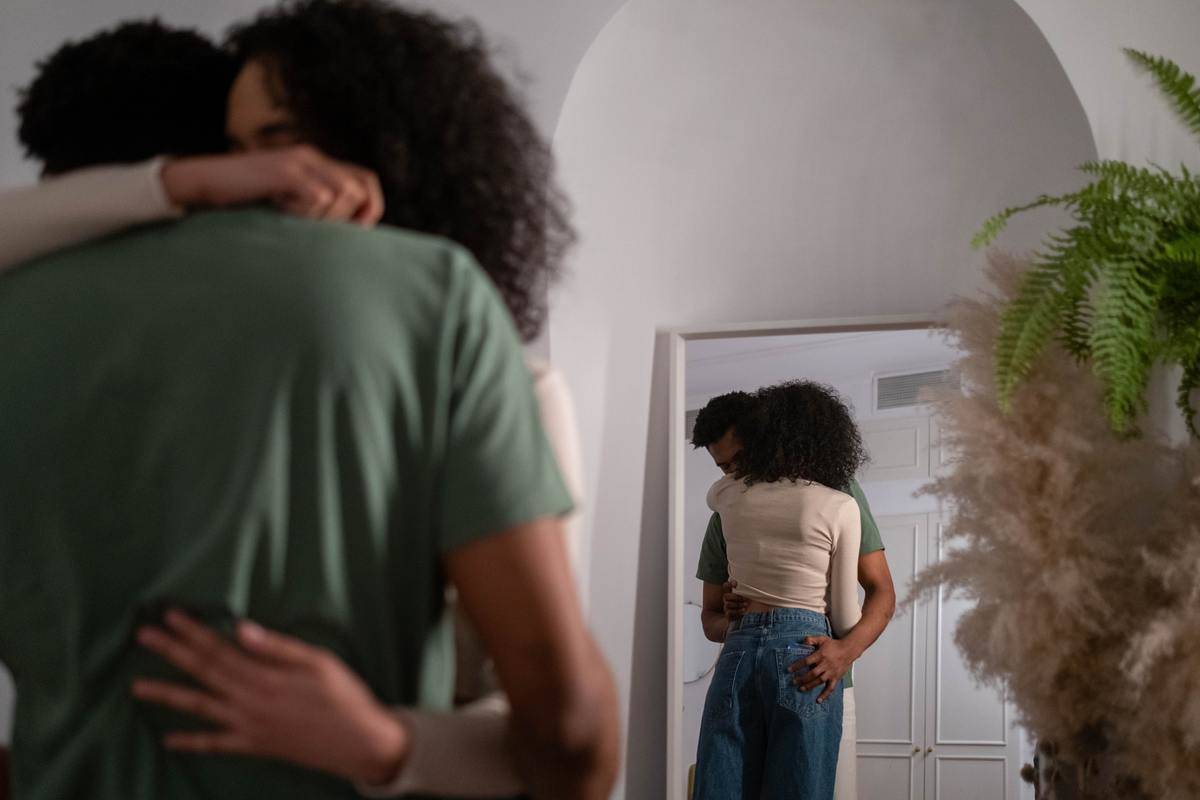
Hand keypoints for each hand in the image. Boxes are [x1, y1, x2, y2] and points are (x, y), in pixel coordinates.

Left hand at [131, 609, 405, 785]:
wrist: (358, 744)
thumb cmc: (344, 696)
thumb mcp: (319, 662)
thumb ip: (278, 648)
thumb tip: (241, 628)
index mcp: (266, 678)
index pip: (220, 649)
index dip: (193, 632)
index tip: (171, 616)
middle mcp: (249, 702)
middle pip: (203, 672)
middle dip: (172, 652)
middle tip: (144, 636)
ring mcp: (248, 726)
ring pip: (199, 708)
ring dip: (168, 695)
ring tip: (137, 687)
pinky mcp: (253, 745)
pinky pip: (216, 744)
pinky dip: (191, 742)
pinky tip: (169, 740)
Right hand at [161, 145, 383, 224]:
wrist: (201, 183)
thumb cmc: (241, 202)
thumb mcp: (285, 203)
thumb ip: (313, 208)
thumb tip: (344, 237)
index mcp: (316, 163)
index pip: (365, 180)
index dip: (371, 207)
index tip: (357, 232)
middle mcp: (312, 157)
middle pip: (358, 189)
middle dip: (346, 218)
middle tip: (315, 230)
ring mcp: (298, 161)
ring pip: (341, 194)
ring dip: (322, 216)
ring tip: (291, 218)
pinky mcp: (285, 171)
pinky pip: (318, 197)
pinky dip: (306, 213)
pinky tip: (280, 212)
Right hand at [722, 580, 747, 622]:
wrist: (742, 621)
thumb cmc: (745, 607)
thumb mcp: (745, 599)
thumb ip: (743, 591)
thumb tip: (738, 583)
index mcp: (730, 594)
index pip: (726, 586)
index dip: (729, 584)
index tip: (736, 584)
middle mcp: (726, 600)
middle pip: (726, 596)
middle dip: (736, 597)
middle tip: (745, 599)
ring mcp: (726, 608)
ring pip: (727, 604)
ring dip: (738, 604)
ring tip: (746, 605)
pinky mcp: (728, 616)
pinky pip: (729, 613)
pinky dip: (737, 611)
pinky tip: (743, 610)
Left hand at [788, 635, 856, 702]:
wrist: (848, 650)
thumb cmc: (834, 644)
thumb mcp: (822, 639)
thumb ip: (811, 639)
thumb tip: (802, 641)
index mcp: (821, 655)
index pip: (807, 661)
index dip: (797, 666)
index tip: (789, 670)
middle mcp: (825, 665)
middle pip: (812, 673)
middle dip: (802, 678)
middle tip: (793, 682)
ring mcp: (831, 672)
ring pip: (819, 681)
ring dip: (809, 686)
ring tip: (800, 689)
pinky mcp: (836, 678)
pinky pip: (830, 688)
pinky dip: (825, 695)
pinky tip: (818, 700)